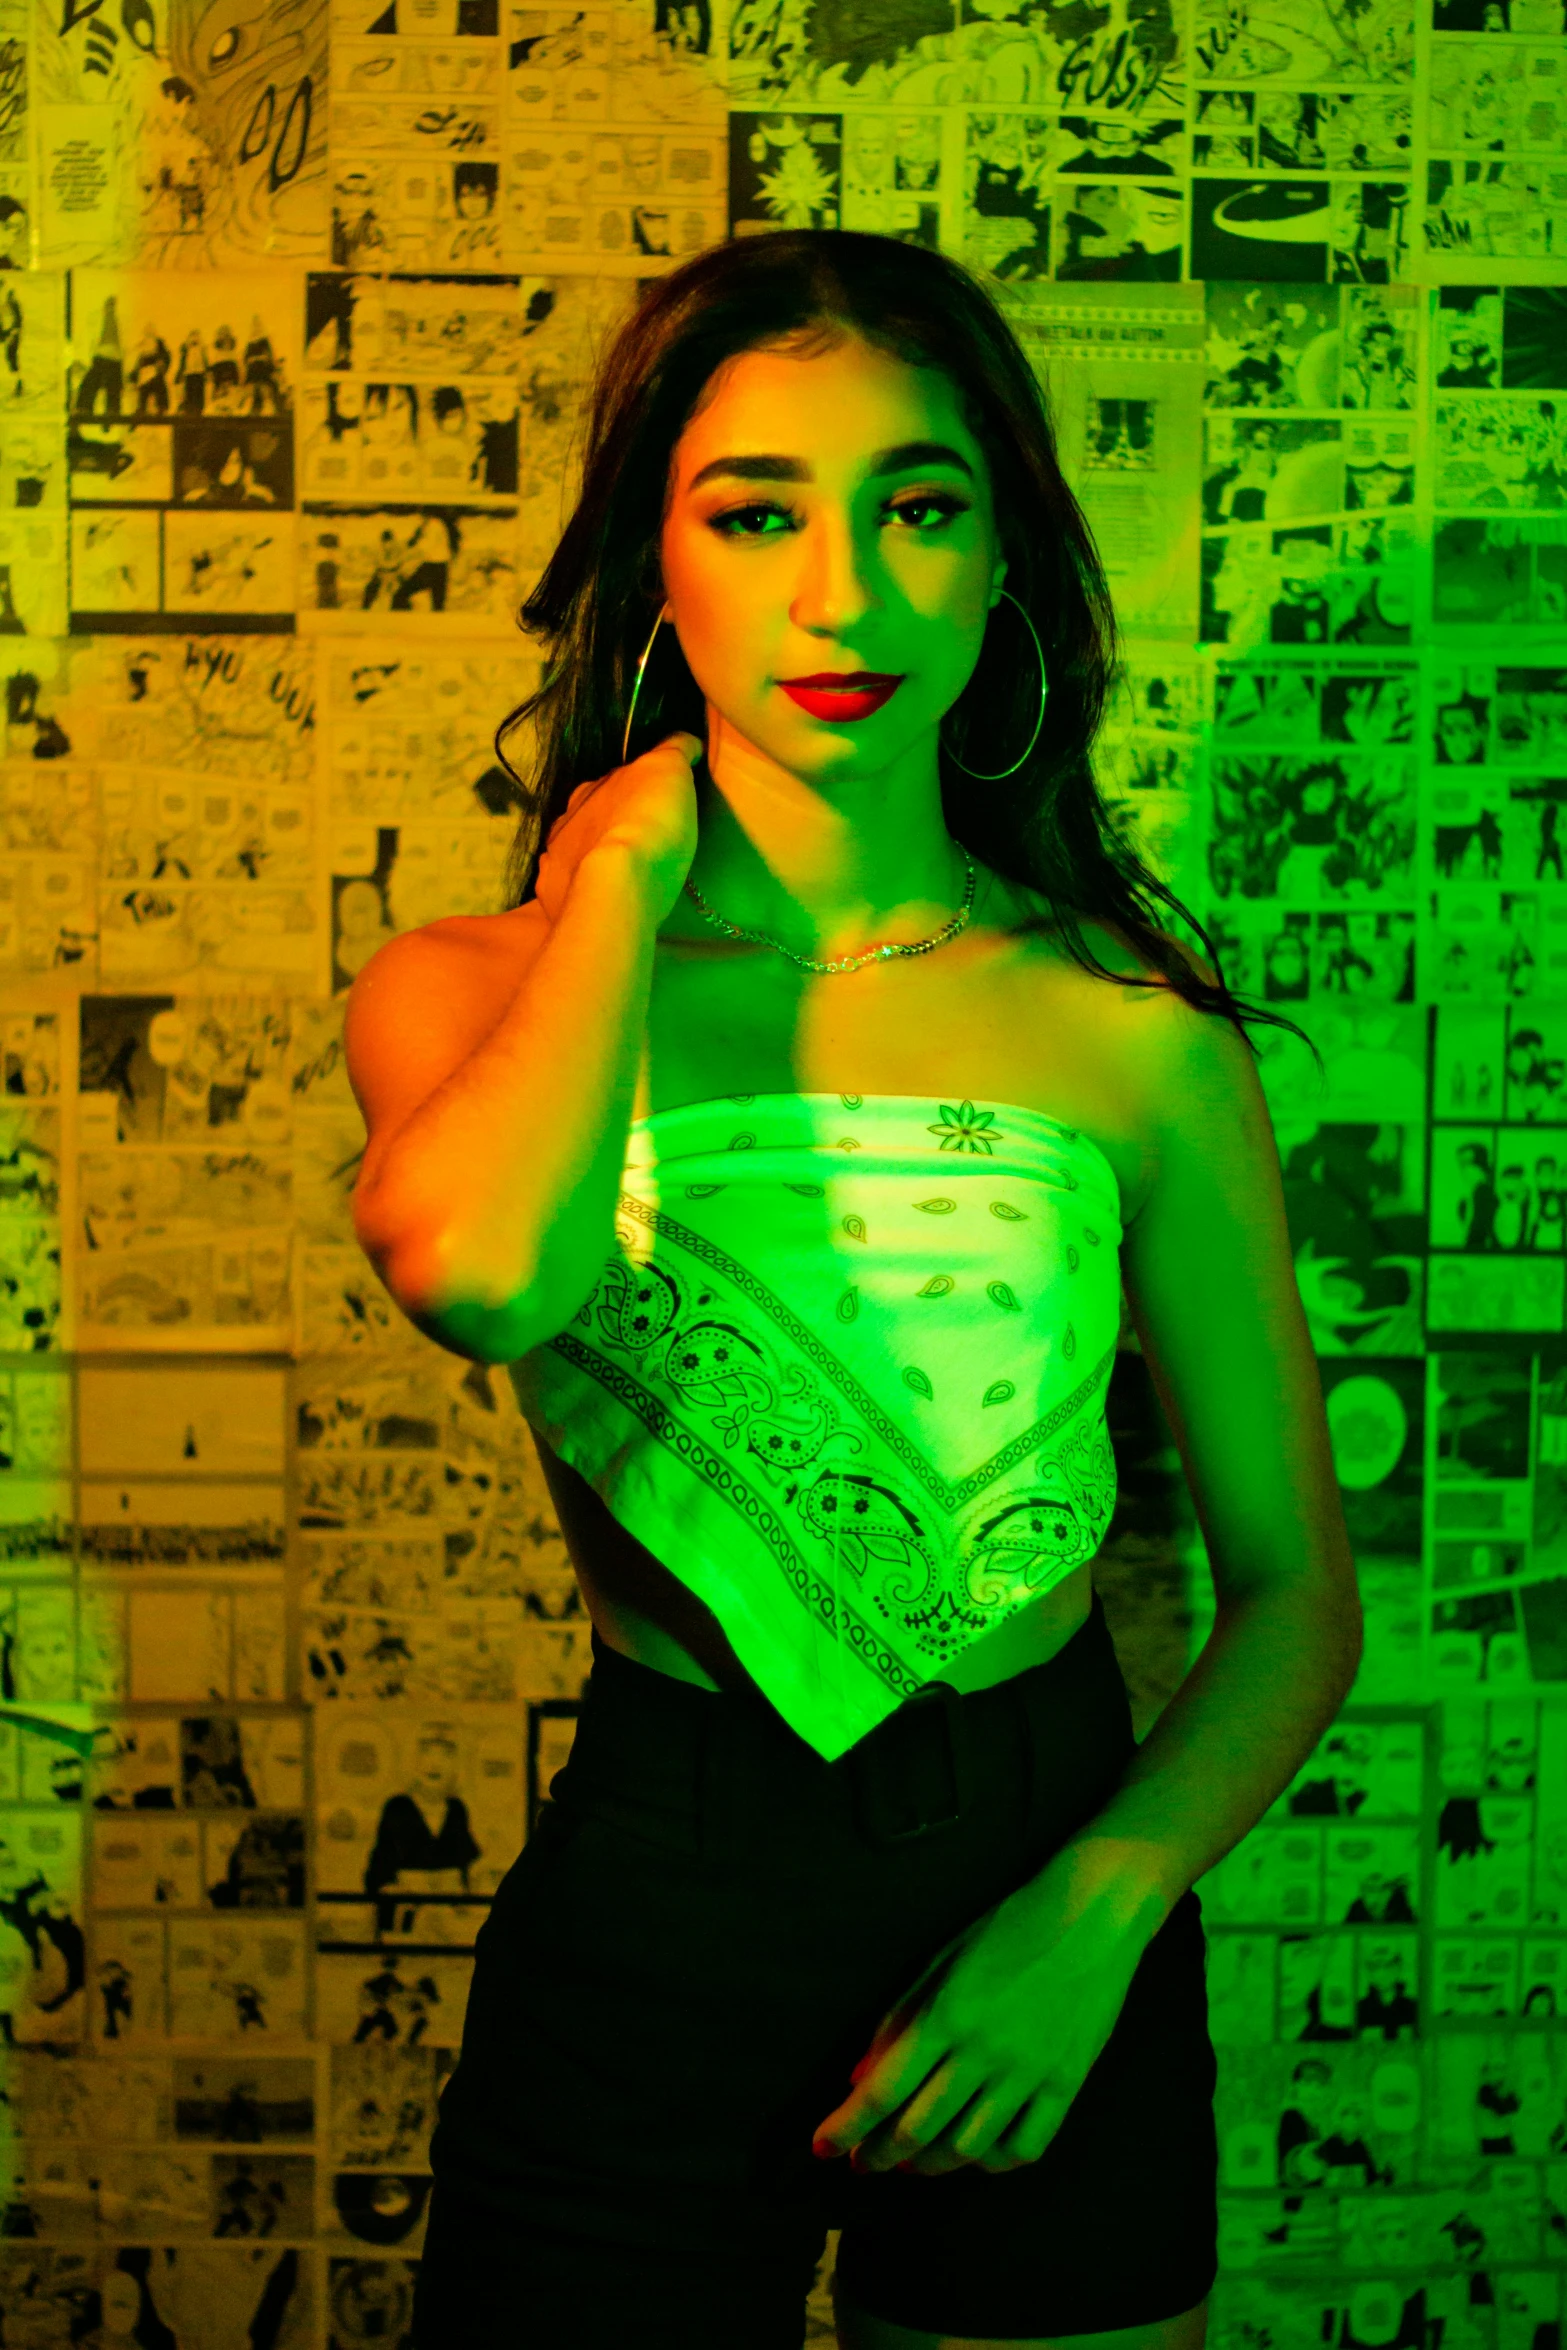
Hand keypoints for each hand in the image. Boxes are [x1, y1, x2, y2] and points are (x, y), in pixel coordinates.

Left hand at [534, 731, 702, 927]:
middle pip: (592, 807)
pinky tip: (590, 891)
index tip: (656, 795)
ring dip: (589, 848)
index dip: (641, 782)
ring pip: (572, 841)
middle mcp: (571, 812)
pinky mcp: (551, 888)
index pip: (622, 774)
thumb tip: (685, 741)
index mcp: (599, 784)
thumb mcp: (672, 774)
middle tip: (635, 832)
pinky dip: (574, 881)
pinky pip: (560, 879)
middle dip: (610, 814)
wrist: (617, 884)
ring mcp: (556, 851)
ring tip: (612, 867)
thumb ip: (675, 752)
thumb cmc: (651, 825)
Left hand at [811, 1841, 1168, 2176]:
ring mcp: (1029, 2074)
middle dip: (879, 2154)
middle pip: (918, 2128)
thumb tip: (860, 2080)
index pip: (883, 2091)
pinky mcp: (1067, 2086)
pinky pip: (1024, 2148)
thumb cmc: (1008, 1927)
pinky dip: (991, 2162)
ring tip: (910, 2163)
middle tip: (862, 2162)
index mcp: (946, 2014)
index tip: (822, 2147)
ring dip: (929, 2164)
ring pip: (967, 2148)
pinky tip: (973, 2155)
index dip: (847, 2126)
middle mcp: (984, 2052)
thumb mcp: (941, 1961)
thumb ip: (898, 2022)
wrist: (1093, 1914)